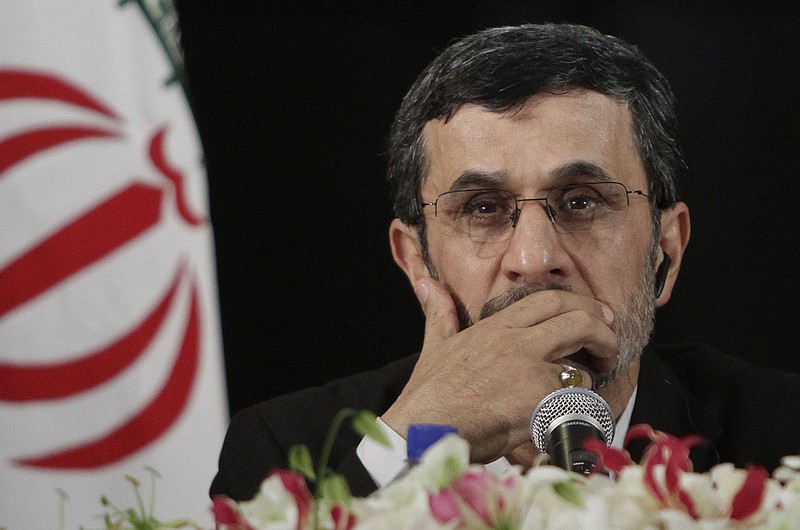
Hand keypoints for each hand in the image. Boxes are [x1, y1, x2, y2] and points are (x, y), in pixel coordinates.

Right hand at [381, 278, 617, 463]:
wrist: (421, 430)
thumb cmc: (428, 395)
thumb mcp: (435, 346)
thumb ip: (440, 313)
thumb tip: (428, 284)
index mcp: (496, 326)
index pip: (549, 300)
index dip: (580, 304)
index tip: (597, 316)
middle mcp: (516, 342)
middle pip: (577, 321)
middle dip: (602, 332)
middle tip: (610, 348)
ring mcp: (529, 370)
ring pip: (580, 368)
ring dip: (585, 384)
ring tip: (580, 397)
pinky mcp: (538, 402)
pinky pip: (571, 406)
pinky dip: (572, 417)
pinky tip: (562, 425)